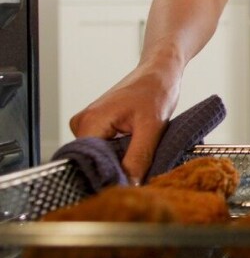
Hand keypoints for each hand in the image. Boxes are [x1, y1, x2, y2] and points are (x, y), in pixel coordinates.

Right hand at [69, 64, 180, 184]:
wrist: (159, 72)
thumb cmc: (156, 91)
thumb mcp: (152, 128)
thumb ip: (138, 158)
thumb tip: (129, 185)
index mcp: (90, 122)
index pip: (89, 163)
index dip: (109, 176)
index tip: (128, 186)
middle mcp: (82, 123)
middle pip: (93, 161)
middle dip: (116, 169)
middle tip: (138, 174)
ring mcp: (87, 124)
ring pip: (100, 156)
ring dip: (119, 161)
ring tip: (138, 157)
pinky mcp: (96, 125)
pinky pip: (104, 148)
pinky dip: (120, 153)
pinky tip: (134, 150)